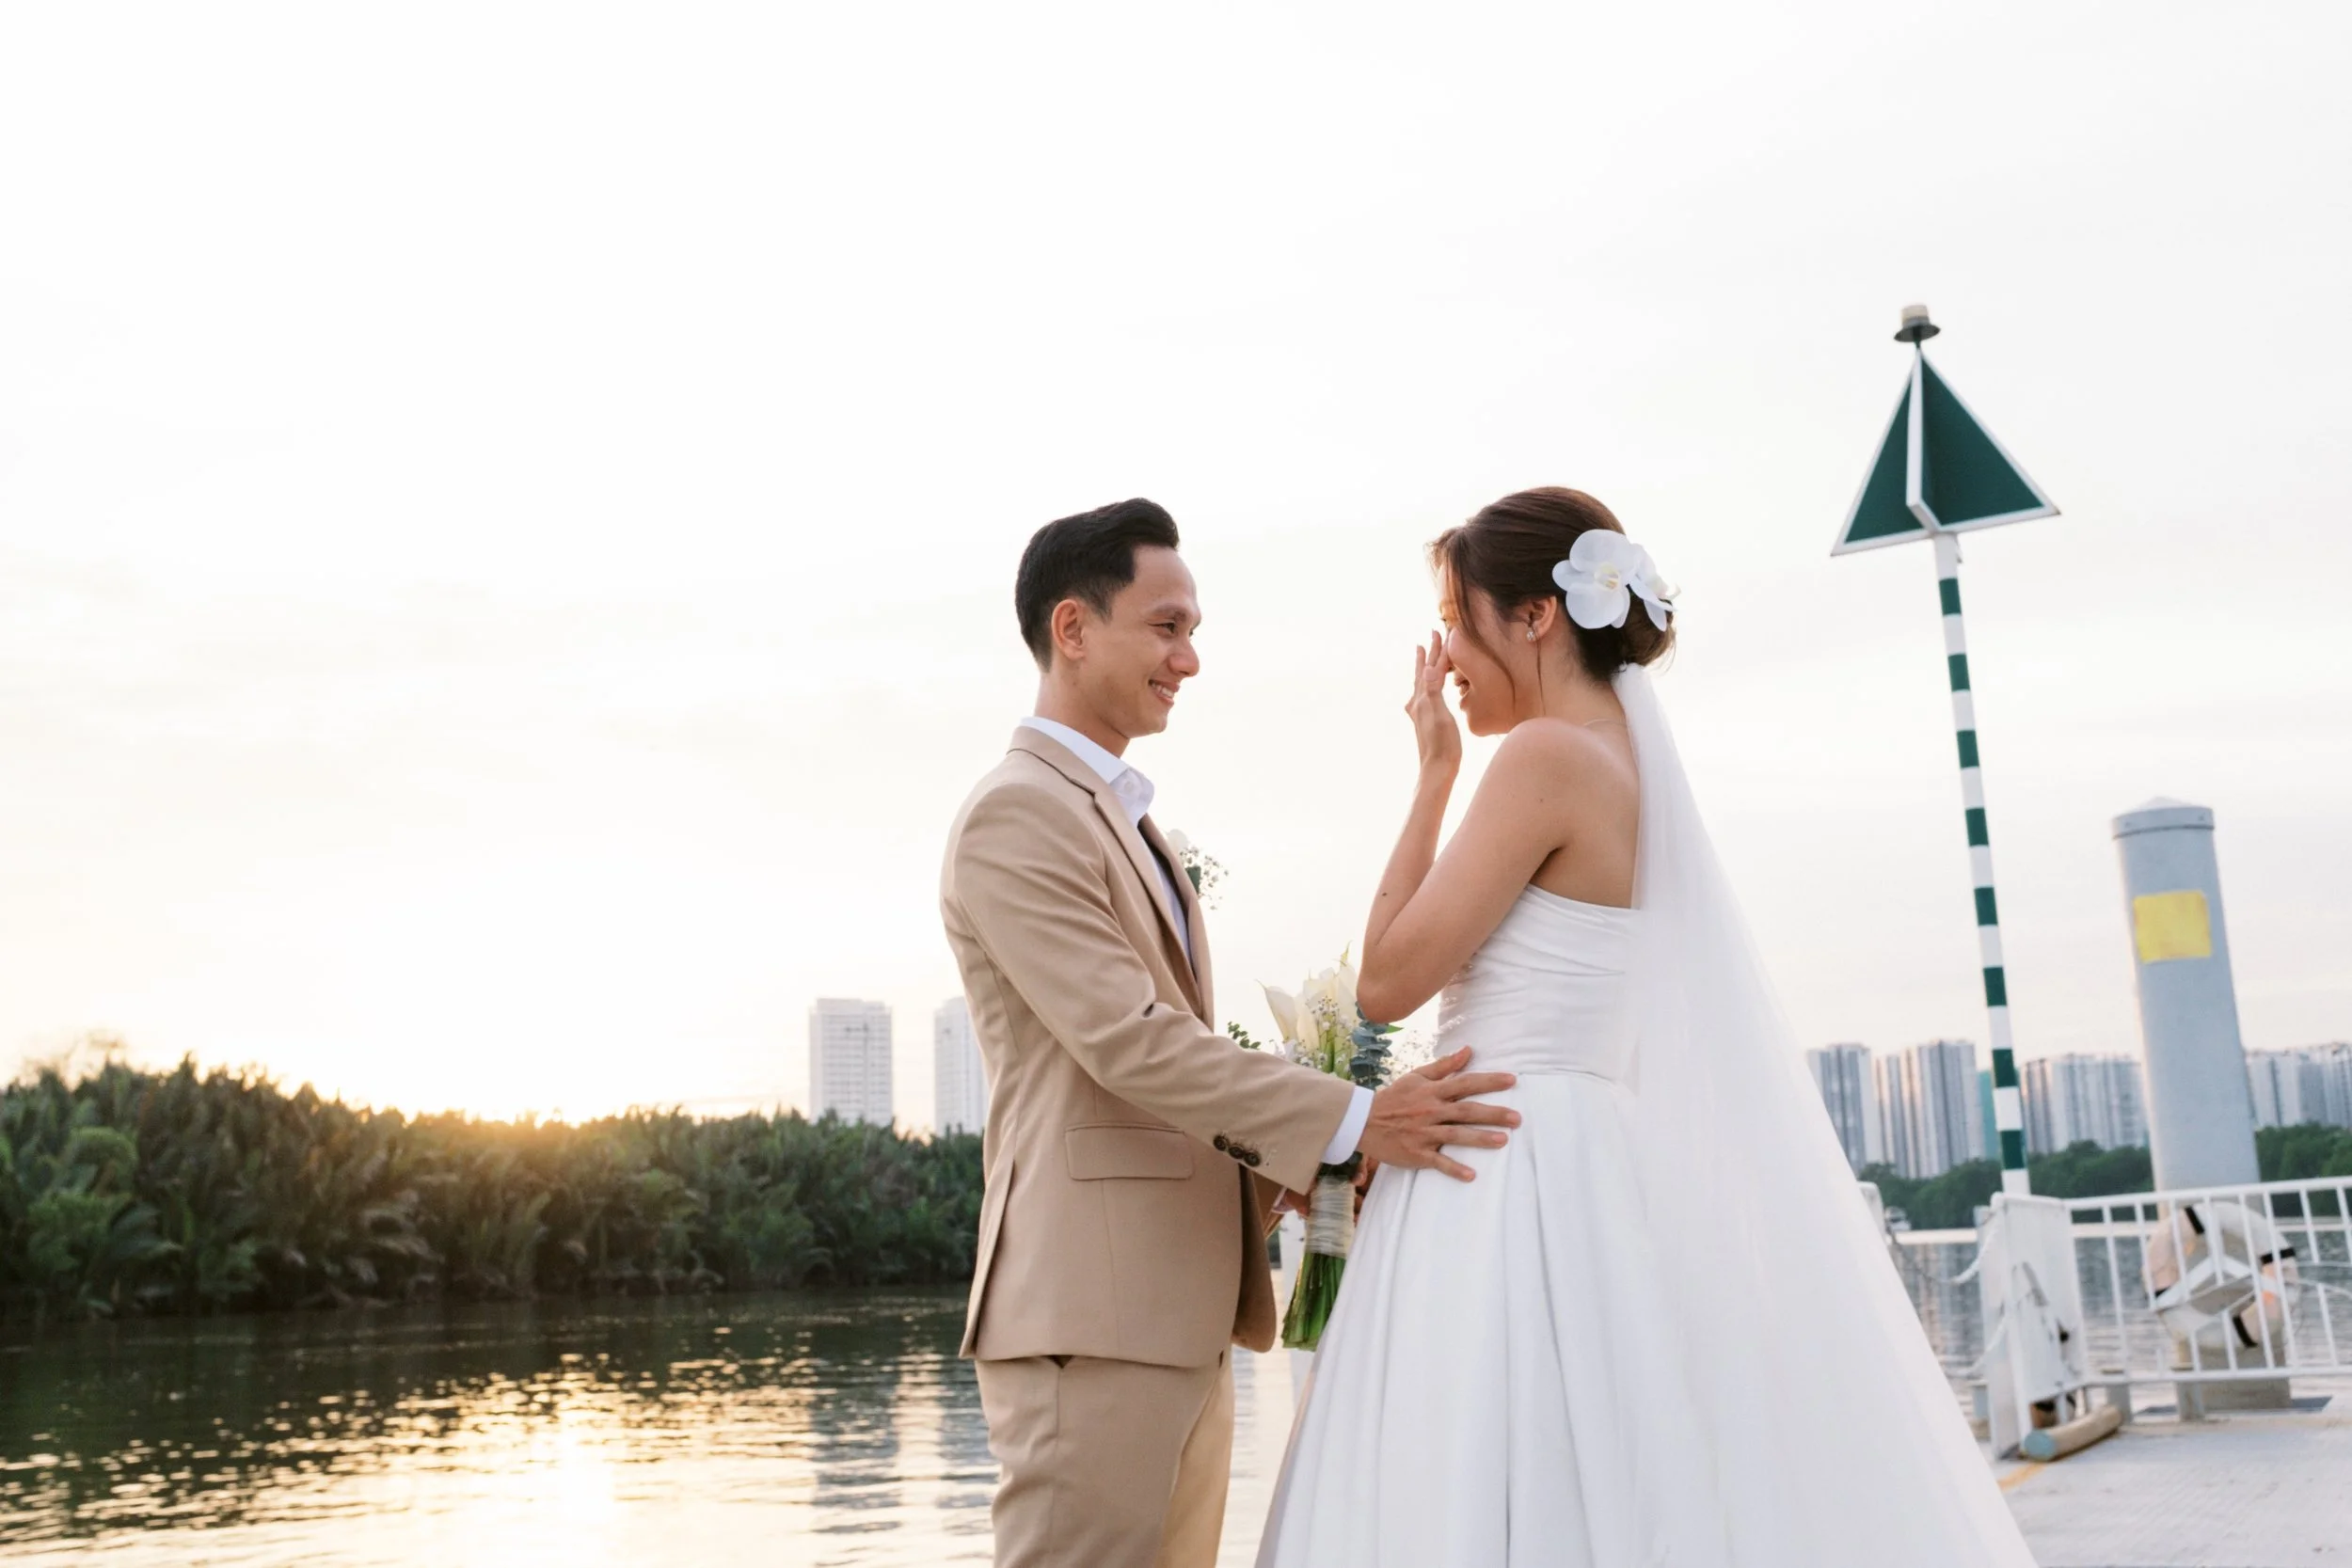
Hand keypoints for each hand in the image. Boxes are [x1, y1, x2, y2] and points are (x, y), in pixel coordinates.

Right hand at [1354, 1046, 1517, 1181]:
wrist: (1362, 1121)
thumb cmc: (1393, 1097)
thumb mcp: (1416, 1077)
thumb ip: (1444, 1066)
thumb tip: (1468, 1050)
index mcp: (1432, 1091)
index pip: (1465, 1083)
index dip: (1488, 1081)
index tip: (1512, 1080)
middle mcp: (1430, 1111)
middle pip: (1466, 1111)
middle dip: (1493, 1114)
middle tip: (1517, 1118)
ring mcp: (1424, 1133)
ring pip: (1455, 1135)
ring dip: (1480, 1138)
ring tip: (1502, 1141)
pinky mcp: (1416, 1153)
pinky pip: (1438, 1162)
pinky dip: (1454, 1169)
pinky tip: (1471, 1176)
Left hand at [1407, 633, 1461, 779]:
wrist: (1437, 770)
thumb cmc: (1442, 744)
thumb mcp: (1439, 715)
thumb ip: (1433, 691)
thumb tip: (1427, 668)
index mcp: (1422, 699)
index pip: (1432, 668)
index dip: (1437, 650)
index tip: (1440, 632)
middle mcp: (1418, 704)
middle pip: (1423, 673)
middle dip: (1428, 655)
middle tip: (1429, 637)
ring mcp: (1420, 713)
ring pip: (1422, 683)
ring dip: (1423, 668)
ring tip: (1421, 657)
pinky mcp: (1426, 722)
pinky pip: (1426, 695)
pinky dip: (1427, 686)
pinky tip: (1423, 693)